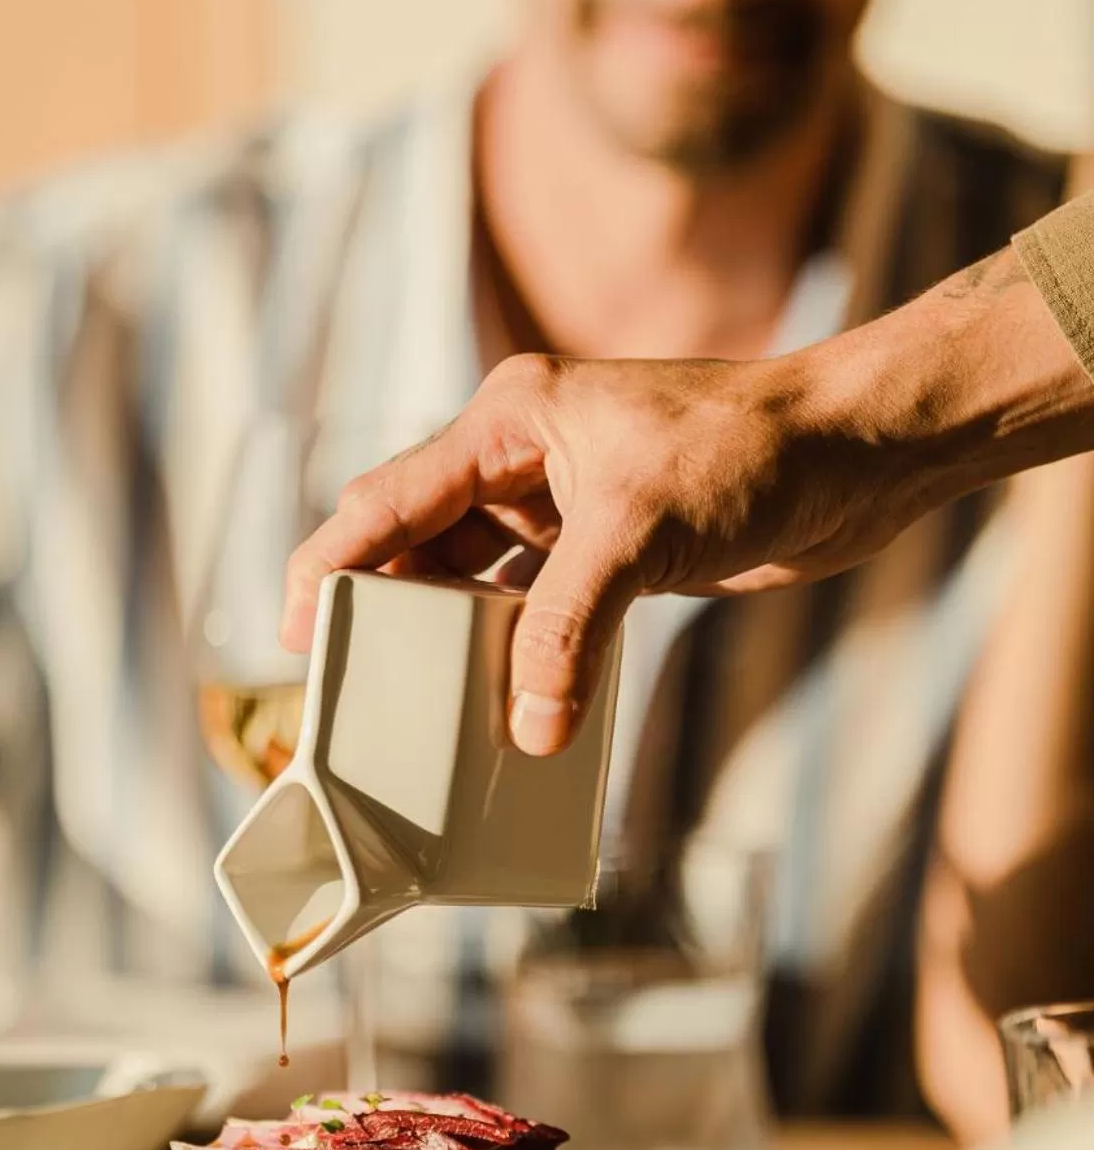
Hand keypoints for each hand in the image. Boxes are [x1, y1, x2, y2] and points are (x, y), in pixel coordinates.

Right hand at [282, 248, 1090, 754]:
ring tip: (420, 707)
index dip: (330, 563)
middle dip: (386, 610)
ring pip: (476, 577)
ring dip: (453, 636)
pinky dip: (519, 647)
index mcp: (510, 420)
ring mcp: (566, 501)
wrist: (854, 455)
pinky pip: (536, 602)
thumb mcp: (642, 534)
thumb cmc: (751, 455)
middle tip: (351, 687)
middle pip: (421, 540)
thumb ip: (570, 627)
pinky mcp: (609, 543)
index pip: (389, 496)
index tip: (296, 634)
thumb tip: (529, 729)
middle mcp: (524, 456)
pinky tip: (505, 697)